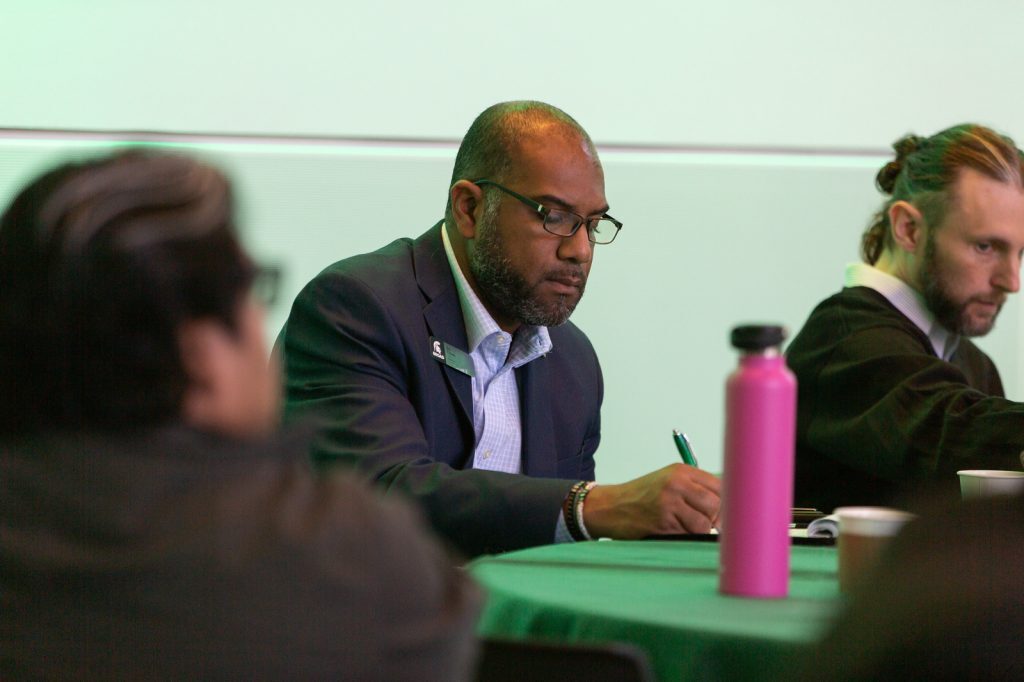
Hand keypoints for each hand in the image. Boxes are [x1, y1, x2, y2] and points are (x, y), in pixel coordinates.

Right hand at [581, 464, 719, 538]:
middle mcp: (676, 484)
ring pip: (704, 523)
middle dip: (716, 519)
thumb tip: (726, 509)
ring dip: (700, 531)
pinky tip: (673, 532)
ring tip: (685, 528)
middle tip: (708, 525)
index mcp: (681, 471)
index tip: (723, 513)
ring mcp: (669, 503)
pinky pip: (688, 535)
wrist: (611, 507)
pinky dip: (685, 538)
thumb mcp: (668, 482)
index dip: (726, 502)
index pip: (719, 485)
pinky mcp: (663, 522)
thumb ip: (694, 490)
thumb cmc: (642, 497)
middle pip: (715, 504)